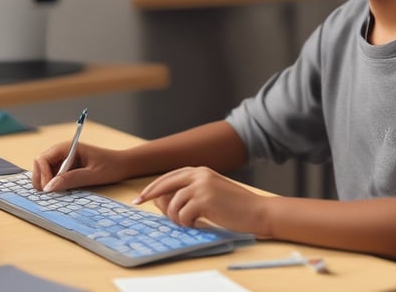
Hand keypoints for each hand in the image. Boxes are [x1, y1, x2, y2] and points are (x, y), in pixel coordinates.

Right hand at [32, 142, 128, 191]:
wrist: (124, 165)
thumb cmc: (111, 166)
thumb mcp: (92, 175)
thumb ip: (71, 179)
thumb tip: (49, 187)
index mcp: (68, 147)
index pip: (42, 159)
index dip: (42, 174)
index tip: (48, 190)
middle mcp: (63, 151)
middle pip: (39, 164)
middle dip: (41, 179)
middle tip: (49, 194)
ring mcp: (64, 159)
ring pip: (44, 171)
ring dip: (46, 182)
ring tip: (56, 193)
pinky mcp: (67, 167)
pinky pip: (53, 175)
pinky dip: (53, 184)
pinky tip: (61, 191)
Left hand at [133, 166, 268, 234]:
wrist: (257, 211)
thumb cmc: (234, 207)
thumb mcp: (210, 194)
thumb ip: (189, 193)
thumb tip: (161, 201)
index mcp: (201, 171)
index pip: (170, 176)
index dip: (154, 186)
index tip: (141, 196)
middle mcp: (200, 175)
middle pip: (165, 184)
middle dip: (150, 195)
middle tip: (138, 203)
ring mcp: (202, 186)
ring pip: (173, 204)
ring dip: (177, 218)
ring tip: (190, 223)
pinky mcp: (204, 200)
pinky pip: (183, 215)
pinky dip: (187, 224)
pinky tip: (198, 224)